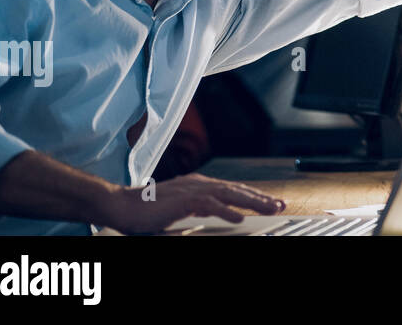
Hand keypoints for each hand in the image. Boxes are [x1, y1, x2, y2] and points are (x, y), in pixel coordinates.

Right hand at [102, 174, 285, 233]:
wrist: (121, 205)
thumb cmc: (147, 211)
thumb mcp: (180, 210)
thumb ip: (200, 211)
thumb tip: (219, 217)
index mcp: (199, 185)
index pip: (233, 190)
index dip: (253, 195)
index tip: (271, 202)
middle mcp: (198, 184)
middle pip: (236, 189)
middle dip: (260, 197)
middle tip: (280, 204)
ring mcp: (191, 190)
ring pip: (229, 194)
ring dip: (251, 202)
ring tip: (269, 209)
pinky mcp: (182, 201)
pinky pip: (209, 206)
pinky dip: (226, 211)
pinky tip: (239, 218)